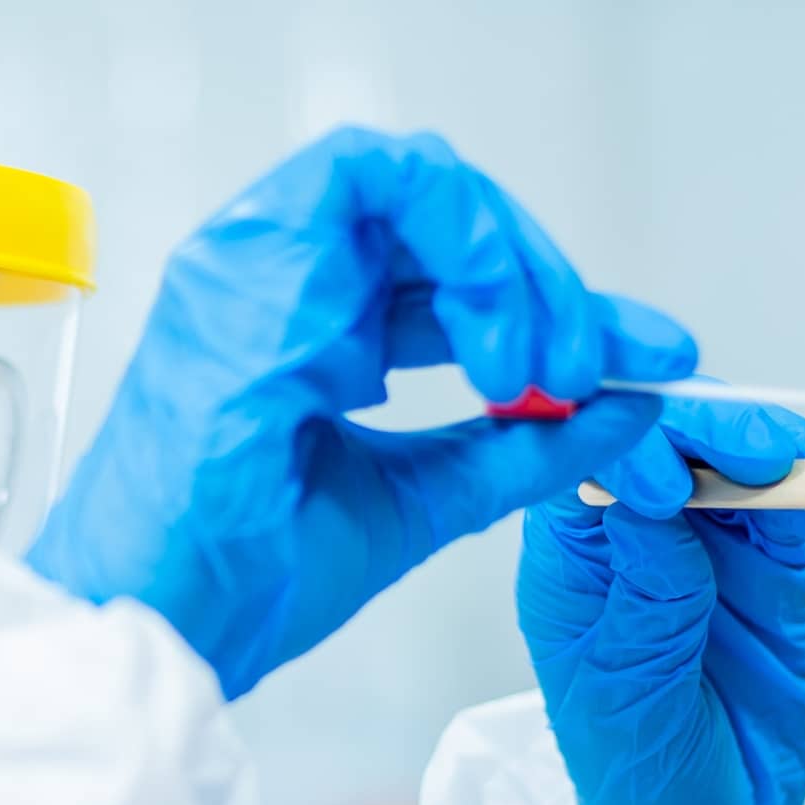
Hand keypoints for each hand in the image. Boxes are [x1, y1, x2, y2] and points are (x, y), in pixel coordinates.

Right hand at [29, 127, 698, 699]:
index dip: (555, 300)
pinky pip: (372, 177)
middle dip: (546, 280)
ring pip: (418, 177)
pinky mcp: (248, 268)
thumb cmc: (246, 574)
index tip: (639, 359)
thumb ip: (517, 449)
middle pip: (445, 210)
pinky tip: (488, 350)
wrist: (165, 627)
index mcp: (308, 324)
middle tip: (596, 368)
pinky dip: (459, 241)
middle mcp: (277, 275)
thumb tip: (624, 407)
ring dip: (508, 260)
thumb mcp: (421, 500)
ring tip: (539, 366)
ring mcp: (255, 260)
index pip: (449, 269)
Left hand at [517, 395, 804, 804]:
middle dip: (703, 431)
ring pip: (729, 459)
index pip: (581, 470)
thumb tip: (644, 505)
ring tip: (788, 465)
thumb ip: (645, 604)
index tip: (661, 481)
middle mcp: (631, 537)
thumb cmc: (636, 776)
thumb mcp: (625, 699)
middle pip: (661, 444)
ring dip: (761, 445)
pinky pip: (789, 508)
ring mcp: (706, 545)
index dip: (619, 452)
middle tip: (751, 451)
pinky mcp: (772, 566)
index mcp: (569, 562)